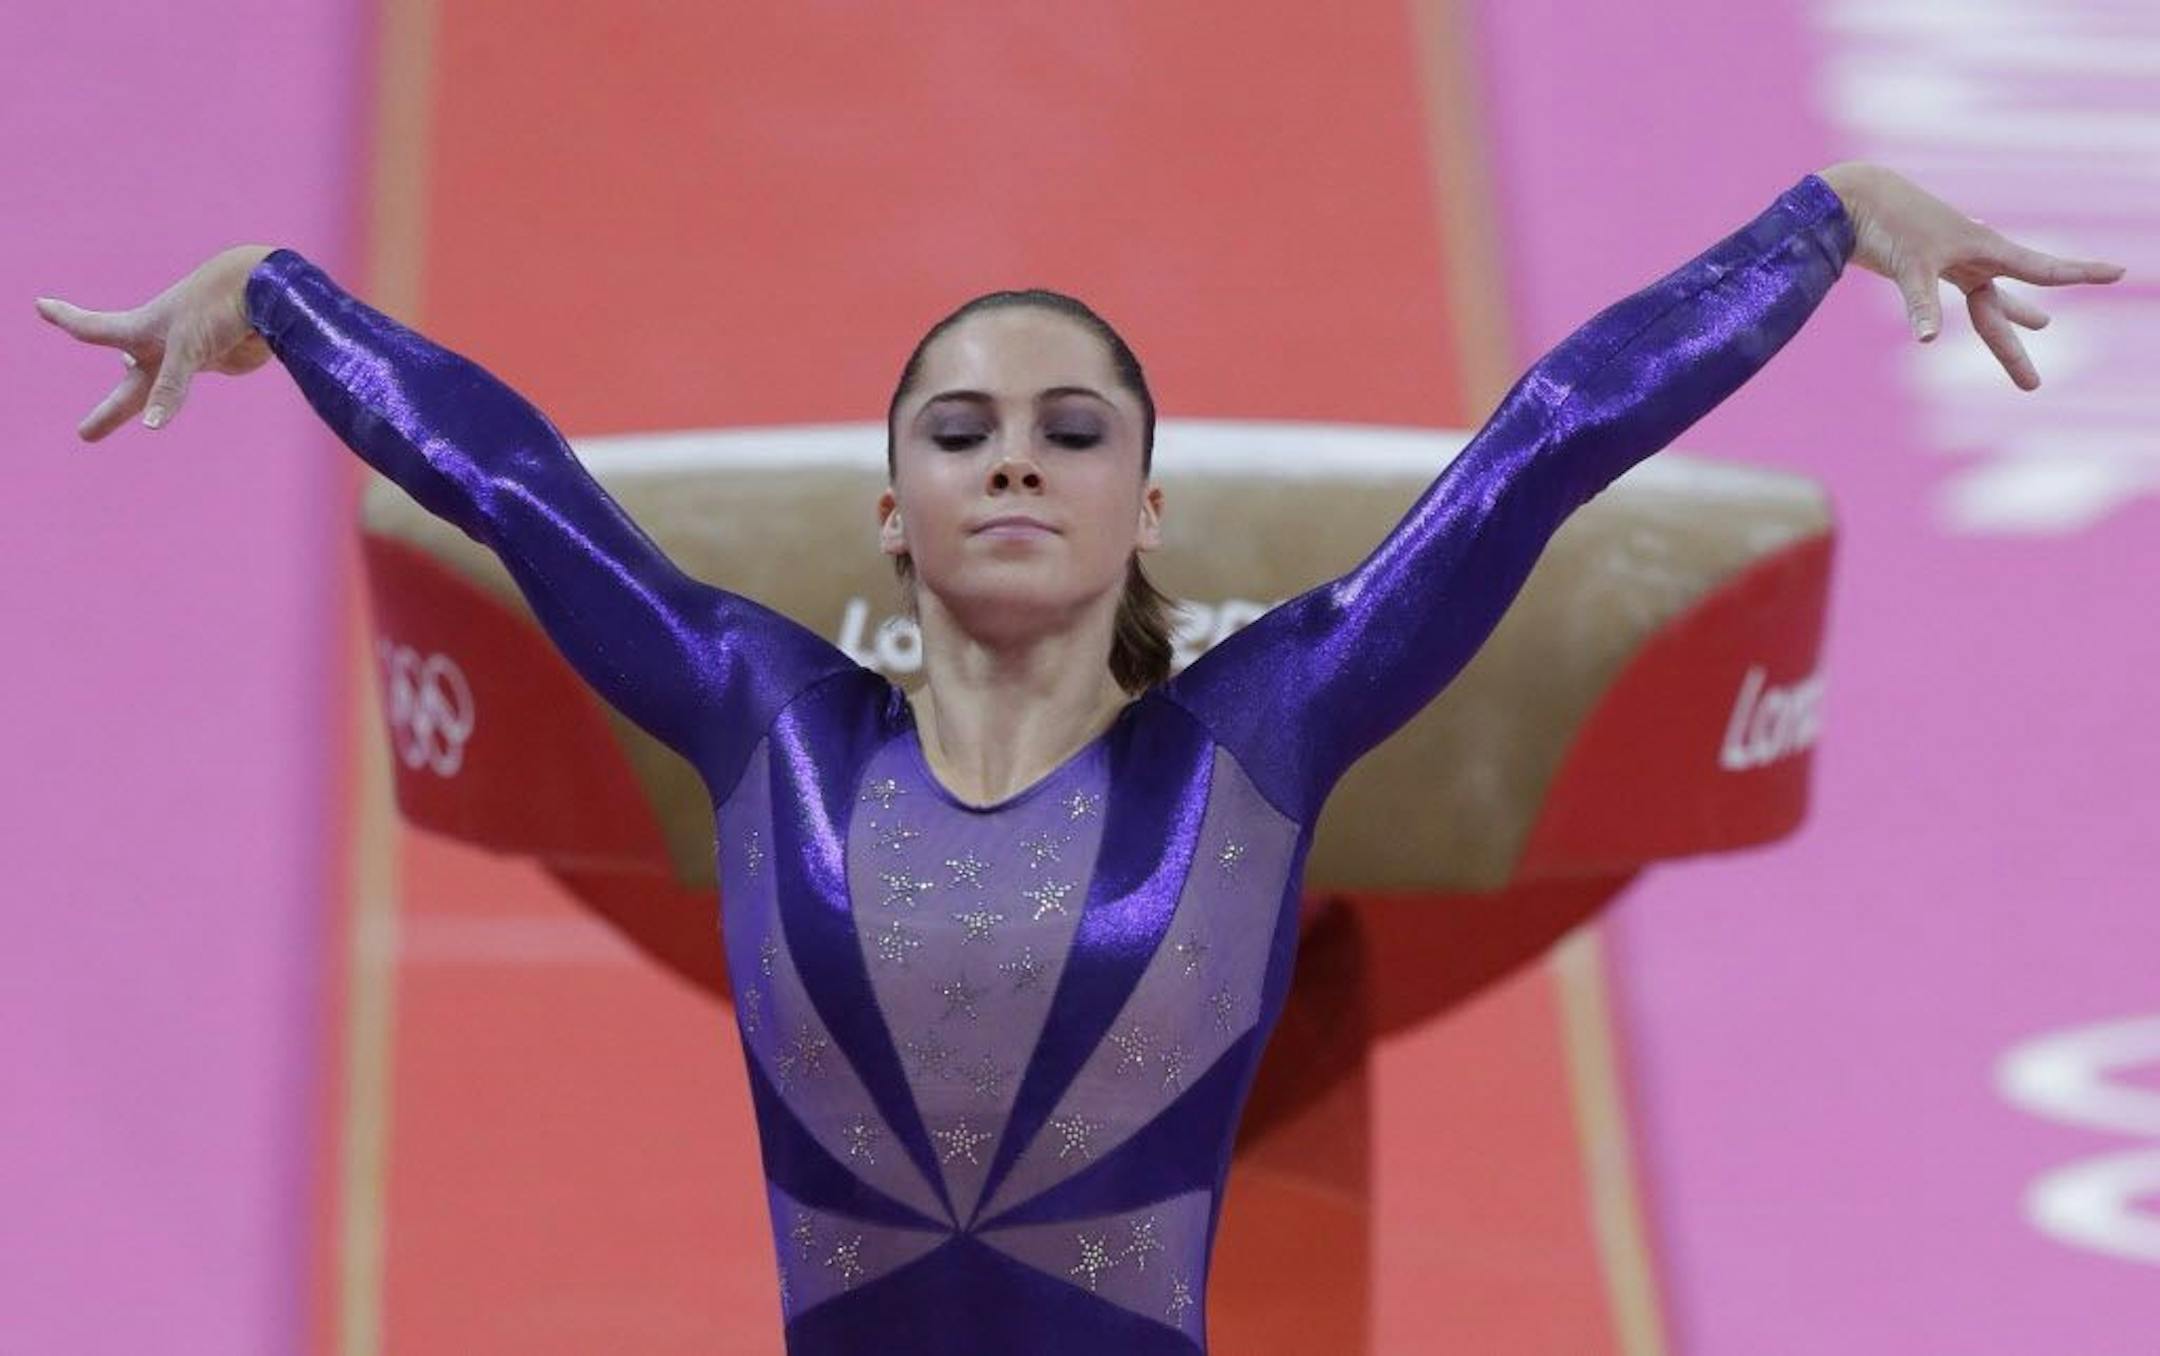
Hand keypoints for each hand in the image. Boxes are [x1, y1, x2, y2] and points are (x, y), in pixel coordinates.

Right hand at [34, 244, 279, 438]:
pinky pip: (198, 377)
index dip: (65, 318)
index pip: (94, 329)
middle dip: (110, 411)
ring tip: (135, 411)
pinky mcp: (219, 359)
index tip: (40, 304)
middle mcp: (160, 345)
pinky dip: (191, 381)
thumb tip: (151, 425)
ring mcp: (189, 354)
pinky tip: (201, 370)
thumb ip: (168, 387)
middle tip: (85, 433)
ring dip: (148, 398)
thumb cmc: (215, 308)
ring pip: (163, 384)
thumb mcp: (186, 348)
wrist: (266, 292)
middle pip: (130, 385)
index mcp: (141, 331)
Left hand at [1817, 162, 2125, 389]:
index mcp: (1983, 249)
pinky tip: (1982, 291)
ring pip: (1986, 298)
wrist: (1854, 197)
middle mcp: (1974, 255)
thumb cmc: (1886, 225)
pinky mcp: (1928, 261)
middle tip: (2032, 386)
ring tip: (2041, 323)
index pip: (2042, 268)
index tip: (2120, 272)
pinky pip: (1958, 284)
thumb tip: (1927, 341)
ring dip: (2008, 317)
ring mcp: (1952, 259)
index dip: (2081, 273)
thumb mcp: (1908, 265)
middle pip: (2003, 308)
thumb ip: (1921, 302)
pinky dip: (1971, 295)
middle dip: (2014, 348)